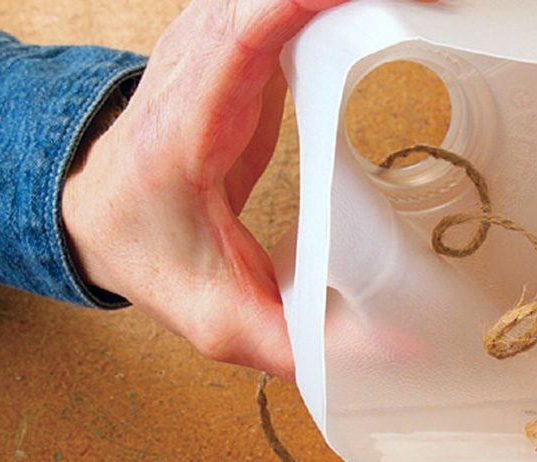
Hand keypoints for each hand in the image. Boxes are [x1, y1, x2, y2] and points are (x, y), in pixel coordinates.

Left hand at [62, 0, 434, 377]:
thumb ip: (300, 345)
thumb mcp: (218, 322)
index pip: (246, 27)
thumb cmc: (152, 256)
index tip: (382, 7)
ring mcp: (217, 40)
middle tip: (438, 12)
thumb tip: (402, 351)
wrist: (98, 212)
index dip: (309, 1)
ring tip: (426, 12)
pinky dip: (338, 3)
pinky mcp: (239, 40)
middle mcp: (199, 61)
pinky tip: (386, 15)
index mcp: (190, 122)